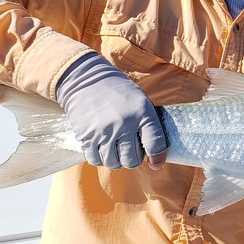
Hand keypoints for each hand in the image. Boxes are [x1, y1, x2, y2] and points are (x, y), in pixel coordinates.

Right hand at [55, 53, 167, 169]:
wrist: (87, 80)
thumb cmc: (119, 92)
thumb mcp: (141, 101)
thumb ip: (149, 125)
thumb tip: (156, 156)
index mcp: (142, 113)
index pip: (155, 144)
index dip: (158, 157)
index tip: (156, 162)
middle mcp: (124, 123)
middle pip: (132, 159)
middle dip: (134, 160)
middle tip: (132, 153)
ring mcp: (104, 131)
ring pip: (114, 163)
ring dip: (117, 161)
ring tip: (117, 152)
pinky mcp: (86, 136)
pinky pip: (96, 160)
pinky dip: (101, 159)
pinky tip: (103, 150)